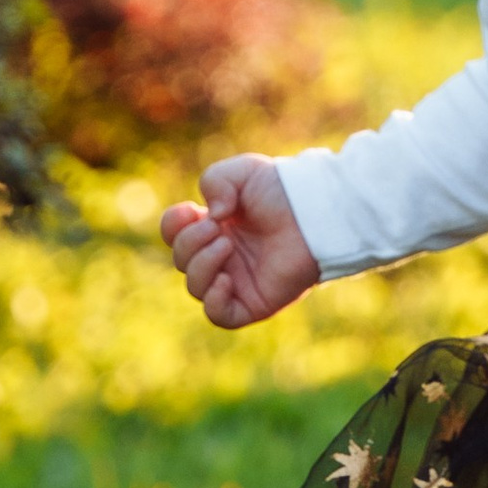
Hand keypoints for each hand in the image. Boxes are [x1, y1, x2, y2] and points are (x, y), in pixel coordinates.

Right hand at [161, 154, 320, 328]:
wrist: (315, 212)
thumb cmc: (283, 191)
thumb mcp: (242, 172)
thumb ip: (214, 181)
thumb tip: (211, 218)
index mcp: (217, 226)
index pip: (175, 234)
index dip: (172, 225)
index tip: (191, 211)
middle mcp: (224, 254)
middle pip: (181, 260)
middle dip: (190, 242)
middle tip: (218, 229)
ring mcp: (238, 280)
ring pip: (195, 287)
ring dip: (201, 265)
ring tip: (227, 246)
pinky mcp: (254, 302)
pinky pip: (219, 315)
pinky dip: (213, 299)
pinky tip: (226, 279)